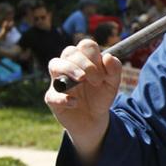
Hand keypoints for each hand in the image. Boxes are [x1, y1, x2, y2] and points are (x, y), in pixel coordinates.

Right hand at [45, 38, 122, 156]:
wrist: (94, 119)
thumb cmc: (100, 96)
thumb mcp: (112, 84)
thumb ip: (114, 70)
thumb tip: (108, 56)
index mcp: (84, 60)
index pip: (85, 45)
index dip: (94, 56)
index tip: (103, 73)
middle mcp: (68, 67)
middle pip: (69, 51)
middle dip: (84, 63)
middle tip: (96, 81)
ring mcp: (58, 81)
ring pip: (54, 64)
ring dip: (69, 69)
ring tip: (82, 80)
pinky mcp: (52, 98)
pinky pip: (51, 95)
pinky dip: (62, 98)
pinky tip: (74, 102)